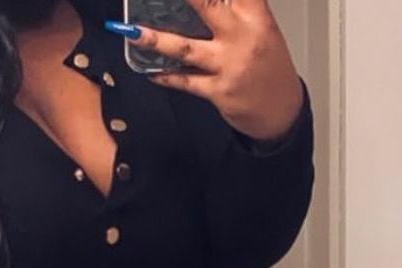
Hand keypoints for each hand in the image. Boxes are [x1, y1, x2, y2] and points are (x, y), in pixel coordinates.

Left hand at [125, 0, 303, 142]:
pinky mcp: (219, 90)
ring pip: (186, 47)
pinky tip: (148, 70)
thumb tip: (194, 5)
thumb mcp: (261, 30)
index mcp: (256, 16)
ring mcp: (230, 64)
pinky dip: (164, 76)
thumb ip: (234, 13)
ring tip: (132, 32)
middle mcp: (244, 37)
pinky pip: (185, 81)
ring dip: (155, 39)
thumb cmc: (268, 67)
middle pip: (209, 6)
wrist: (281, 110)